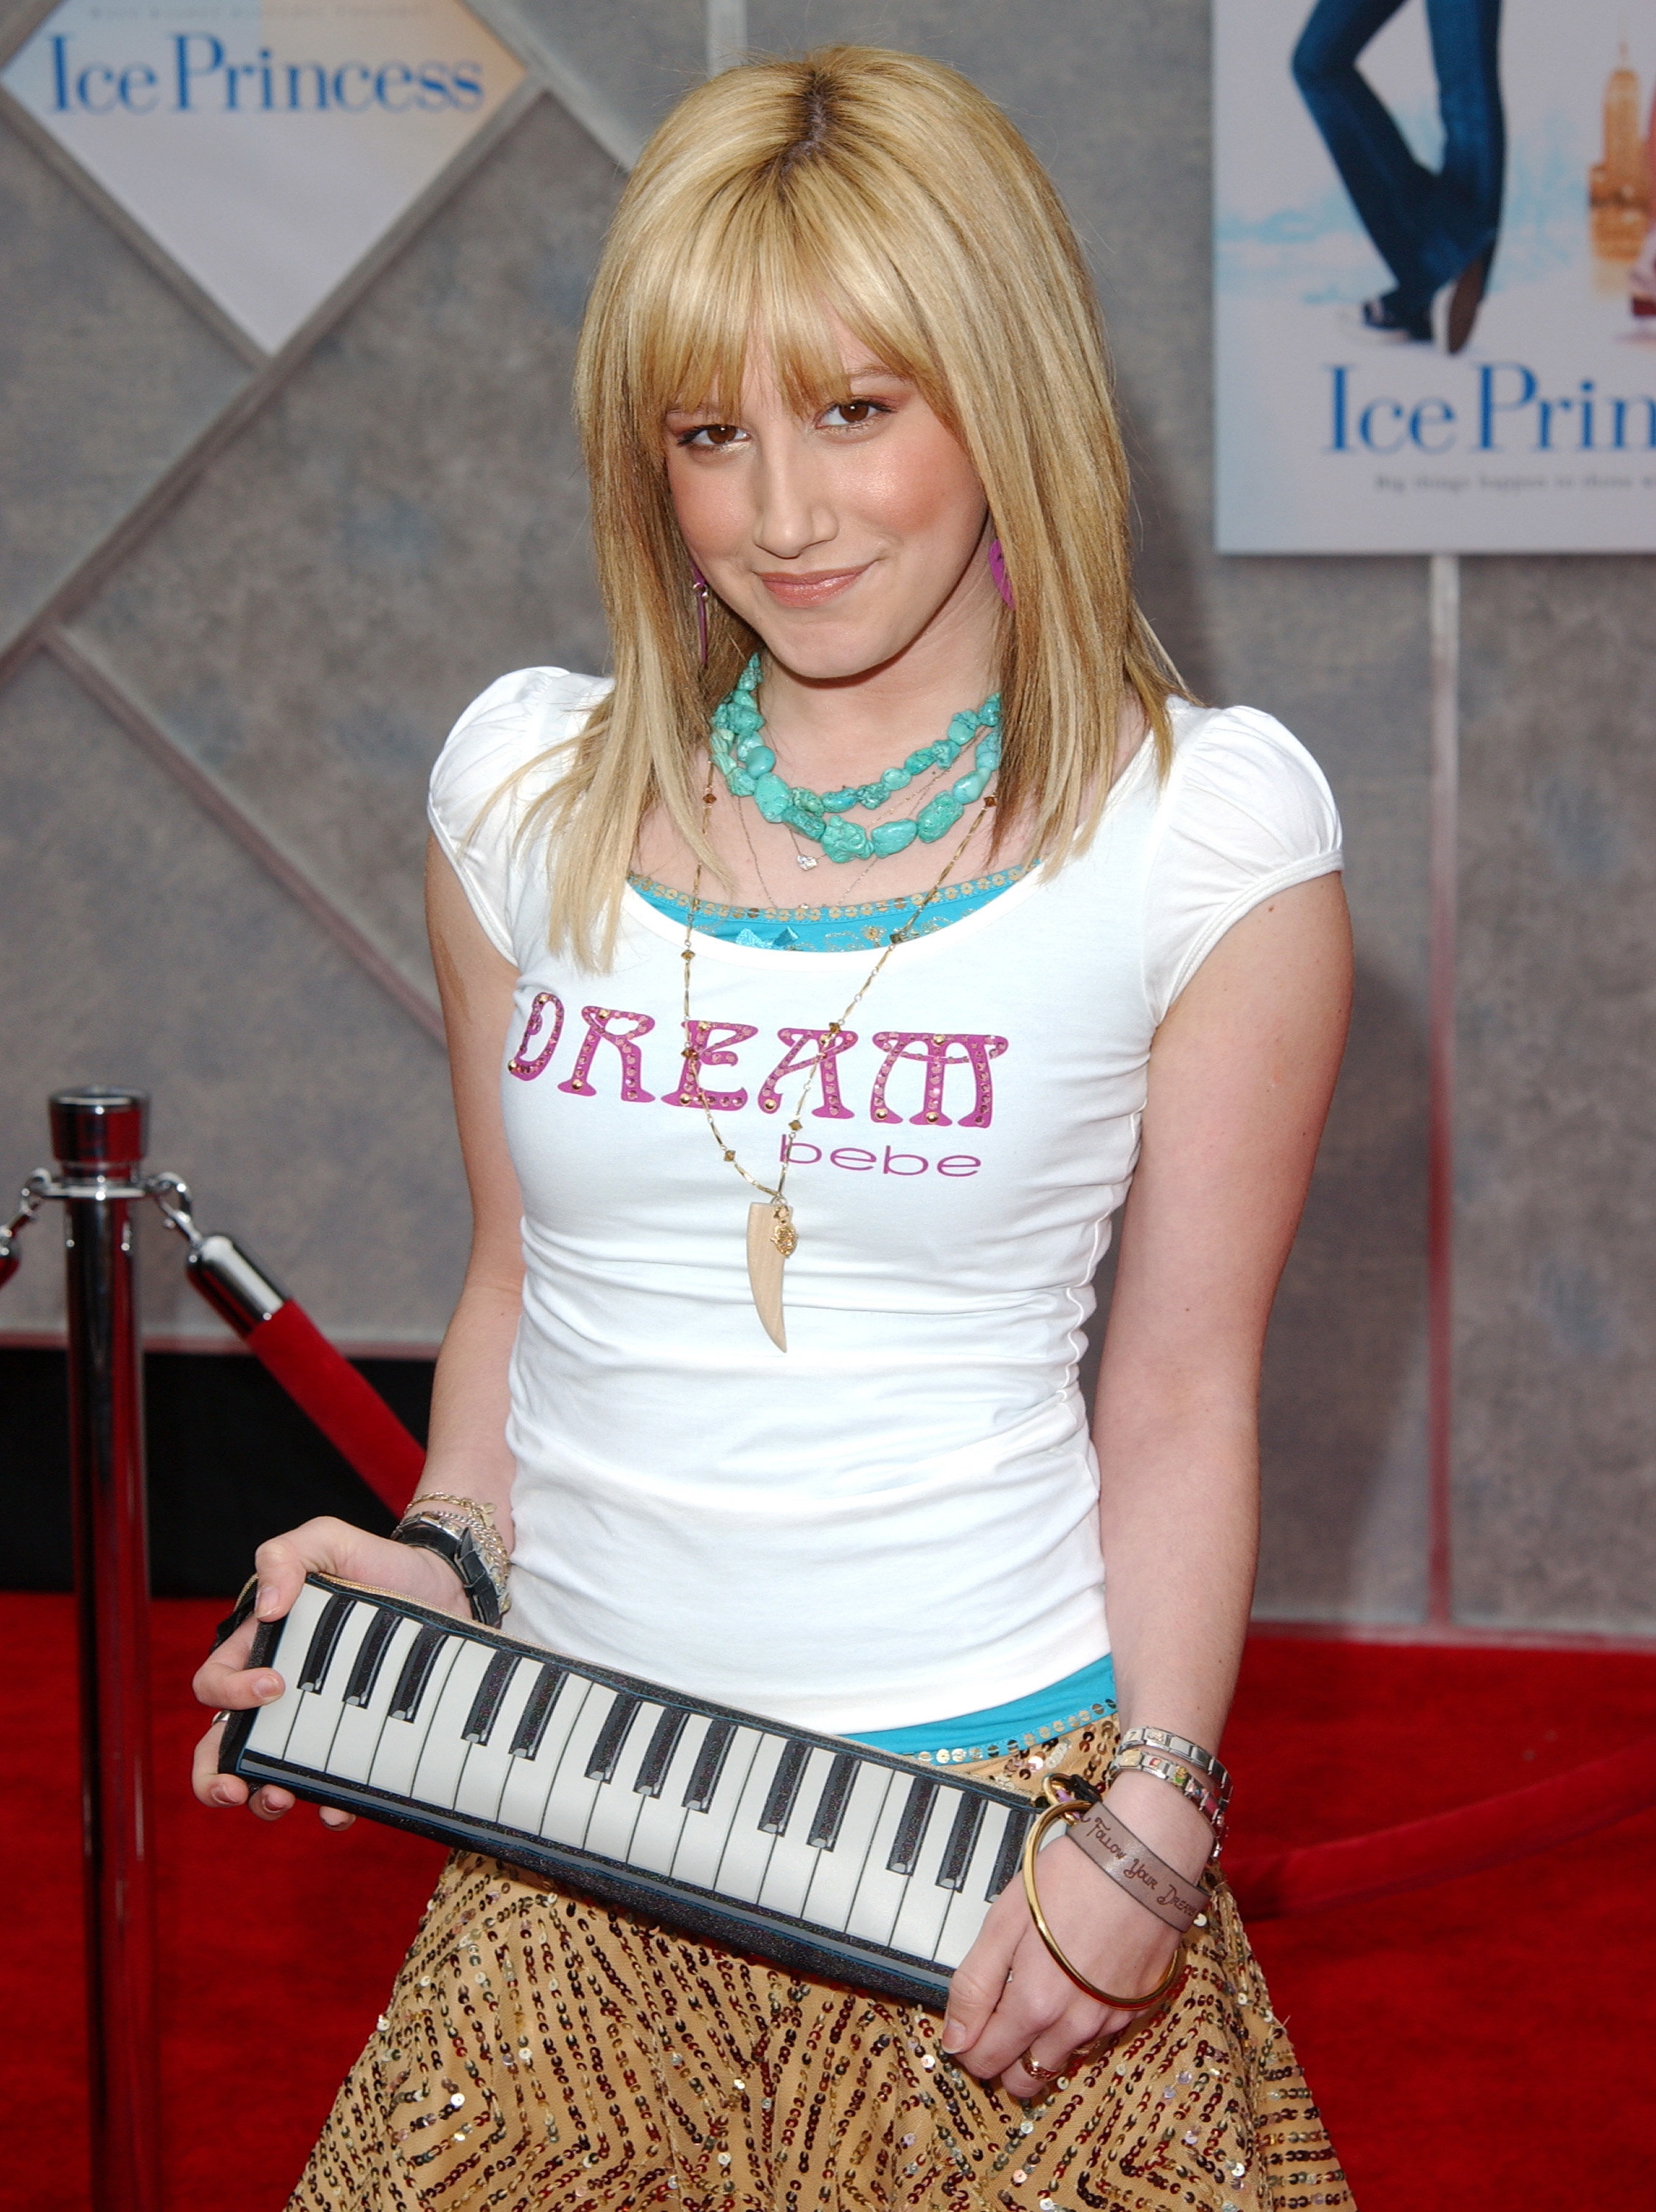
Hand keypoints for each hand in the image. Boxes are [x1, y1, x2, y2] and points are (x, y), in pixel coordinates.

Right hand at [190, 1515, 471, 1829]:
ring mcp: (318, 1723)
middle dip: (216, 1778)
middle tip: (235, 1789)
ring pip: (270, 1776)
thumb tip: (266, 1608)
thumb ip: (285, 1556)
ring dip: (266, 1798)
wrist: (444, 1586)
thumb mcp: (327, 1540)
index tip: (273, 1686)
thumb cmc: (375, 1561)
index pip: (215, 1683)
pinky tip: (339, 1807)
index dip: (229, 1693)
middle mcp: (281, 1695)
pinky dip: (329, 1804)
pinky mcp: (358, 1741)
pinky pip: (333, 1786)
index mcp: (262, 1650)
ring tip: (281, 1798)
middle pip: (222, 1749)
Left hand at [940, 1829, 1183, 2096]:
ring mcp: (1112, 2020)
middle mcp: (1076, 2026)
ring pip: (1062, 2058)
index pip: (987, 2063)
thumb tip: (955, 2040)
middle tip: (998, 2013)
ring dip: (1043, 2039)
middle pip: (1026, 2079)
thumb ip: (975, 1985)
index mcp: (1035, 2006)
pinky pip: (1098, 2036)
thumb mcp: (1004, 1921)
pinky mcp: (1139, 2007)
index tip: (967, 2022)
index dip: (967, 2046)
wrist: (1144, 1857)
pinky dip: (1080, 2021)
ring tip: (1040, 1984)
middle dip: (1003, 2057)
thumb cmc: (1071, 1879)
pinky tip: (1077, 1979)